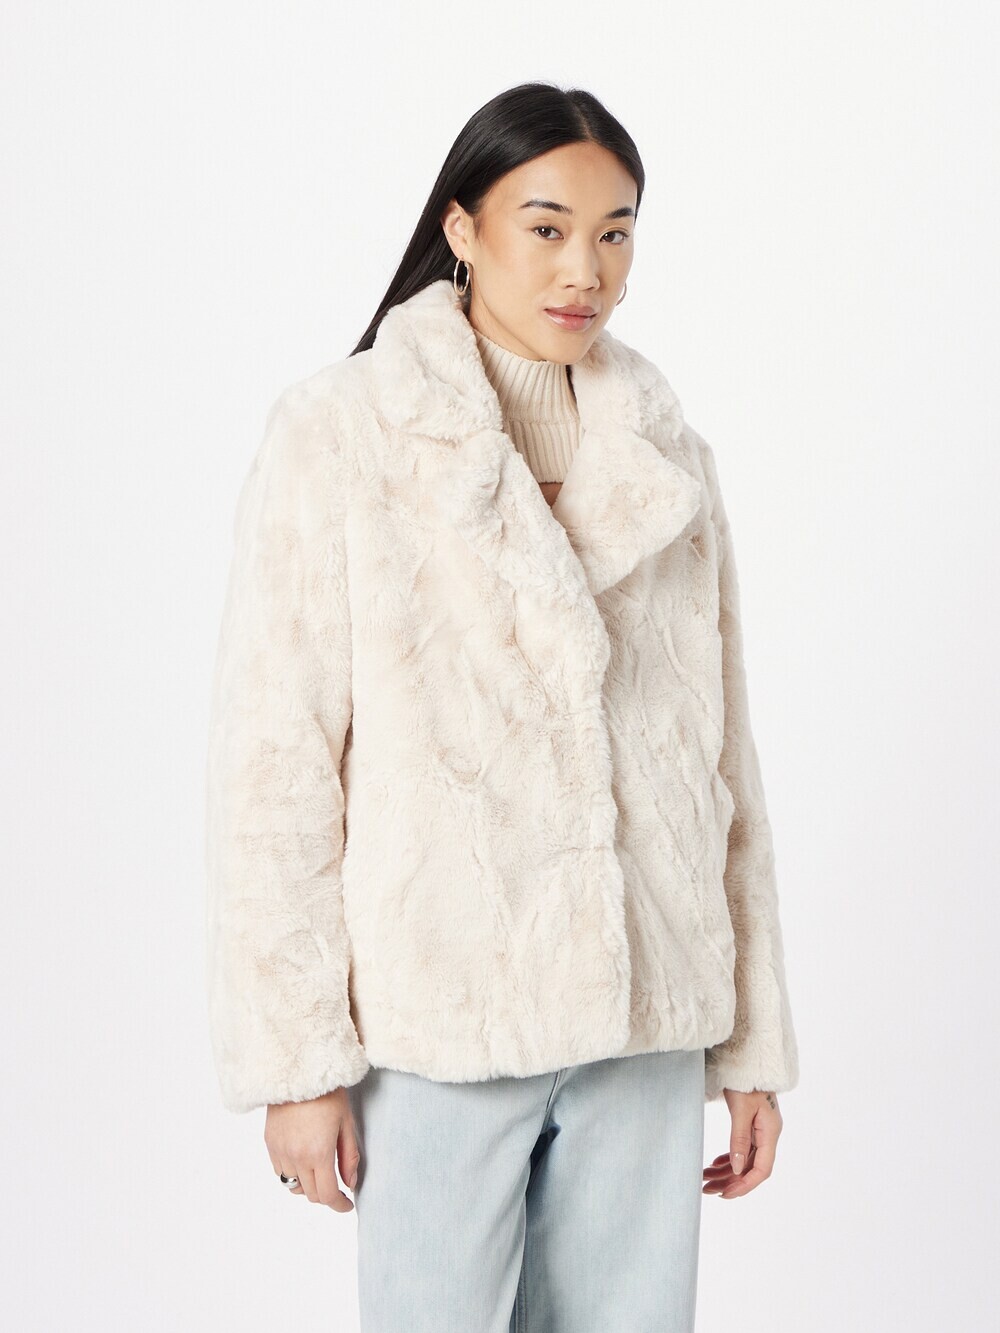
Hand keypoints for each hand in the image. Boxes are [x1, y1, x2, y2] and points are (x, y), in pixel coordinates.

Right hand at [264, 1087, 360, 1212]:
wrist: (299, 1071)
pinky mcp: (269, 1144)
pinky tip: (303, 1160)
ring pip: (294, 1186)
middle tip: (338, 1185)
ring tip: (320, 1172)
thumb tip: (351, 1183)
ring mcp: (280, 1151)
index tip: (348, 1204)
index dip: (340, 1205)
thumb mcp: (346, 1123)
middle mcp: (296, 1157)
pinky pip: (280, 1171)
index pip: (327, 1195)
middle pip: (311, 1194)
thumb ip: (349, 1157)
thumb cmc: (328, 1093)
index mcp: (319, 1153)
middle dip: (327, 1195)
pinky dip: (293, 1173)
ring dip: (308, 1186)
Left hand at [702, 1088, 781, 1199]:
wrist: (747, 1062)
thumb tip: (736, 1169)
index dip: (745, 1185)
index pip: (762, 1169)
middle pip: (751, 1168)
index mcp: (770, 1133)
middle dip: (730, 1182)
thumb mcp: (741, 1110)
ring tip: (705, 1180)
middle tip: (708, 1190)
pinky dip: (728, 1159)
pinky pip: (741, 1150)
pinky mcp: (751, 1127)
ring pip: (744, 1161)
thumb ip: (739, 1140)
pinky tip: (715, 1164)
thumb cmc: (746, 1082)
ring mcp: (760, 1132)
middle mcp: (767, 1136)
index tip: (726, 1194)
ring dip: (726, 1172)